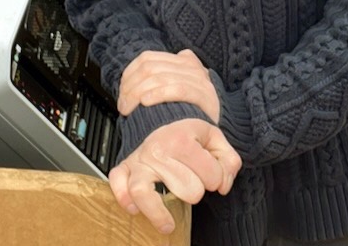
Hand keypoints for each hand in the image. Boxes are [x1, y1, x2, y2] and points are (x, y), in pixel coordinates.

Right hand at [108, 118, 241, 234]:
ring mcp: (140, 159)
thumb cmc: (189, 135)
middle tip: (193, 182)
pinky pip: (118, 184)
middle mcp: (158, 150)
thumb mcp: (215, 139)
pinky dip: (123, 198)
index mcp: (182, 139)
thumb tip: (222, 185)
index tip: (211, 173)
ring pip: (143, 192)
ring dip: (158, 213)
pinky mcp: (125, 167)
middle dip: (196, 191)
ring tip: (168, 224)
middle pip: (187, 190)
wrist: (165, 122)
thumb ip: (229, 161)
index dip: (217, 178)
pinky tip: (134, 209)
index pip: (211, 176)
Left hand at [118, 49, 219, 121]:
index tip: (122, 93)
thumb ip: (157, 79)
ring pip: (160, 78)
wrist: (215, 130)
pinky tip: (145, 103)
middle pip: (150, 68)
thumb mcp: (174, 89)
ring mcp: (199, 79)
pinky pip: (177, 89)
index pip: (147, 58)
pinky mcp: (205, 95)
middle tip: (123, 106)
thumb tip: (129, 82)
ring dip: (138, 93)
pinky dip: (158, 94)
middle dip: (130, 88)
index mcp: (182, 59)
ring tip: (129, 108)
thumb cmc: (189, 111)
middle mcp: (191, 65)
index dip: (129, 75)